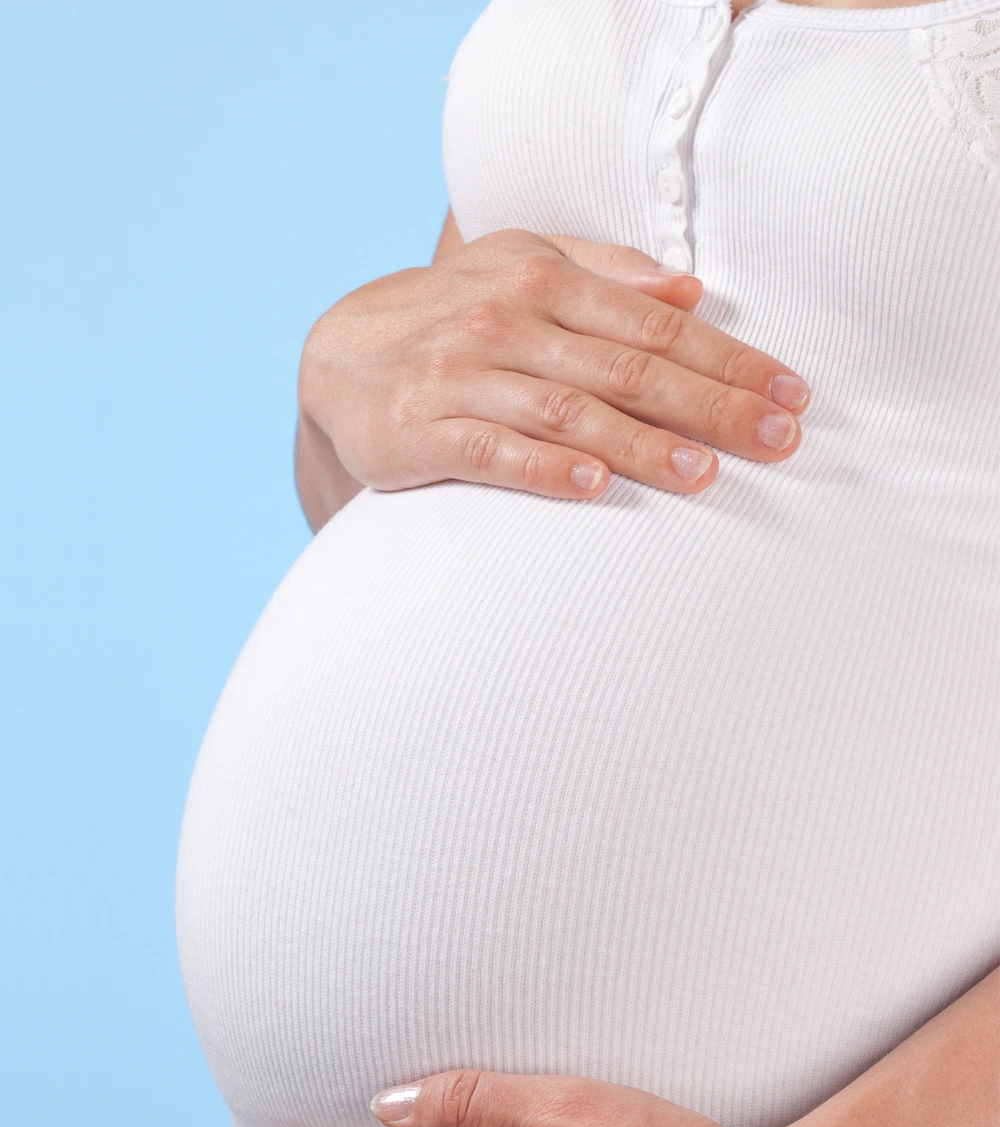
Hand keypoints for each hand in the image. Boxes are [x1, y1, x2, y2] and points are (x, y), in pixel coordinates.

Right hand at [298, 229, 808, 506]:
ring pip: (568, 412)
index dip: (729, 360)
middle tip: (778, 441)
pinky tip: (595, 489)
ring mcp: (463, 378)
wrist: (338, 357)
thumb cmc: (452, 316)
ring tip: (705, 474)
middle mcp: (508, 322)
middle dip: (711, 406)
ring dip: (640, 445)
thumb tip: (694, 290)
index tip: (791, 395)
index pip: (656, 323)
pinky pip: (492, 453)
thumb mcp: (520, 268)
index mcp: (544, 279)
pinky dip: (544, 469)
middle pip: (628, 367)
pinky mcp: (422, 432)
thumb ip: (606, 273)